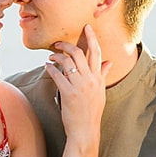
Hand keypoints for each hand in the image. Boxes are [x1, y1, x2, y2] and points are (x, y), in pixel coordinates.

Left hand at [46, 25, 109, 143]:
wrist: (85, 130)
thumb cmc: (91, 111)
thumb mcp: (100, 92)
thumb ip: (102, 75)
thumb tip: (109, 62)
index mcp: (98, 78)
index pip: (97, 53)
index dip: (92, 38)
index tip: (87, 27)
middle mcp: (90, 79)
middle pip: (79, 53)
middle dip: (67, 45)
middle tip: (58, 43)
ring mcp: (79, 86)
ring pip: (67, 62)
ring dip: (57, 56)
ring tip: (51, 56)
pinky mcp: (68, 93)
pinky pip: (57, 75)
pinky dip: (50, 68)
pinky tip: (46, 66)